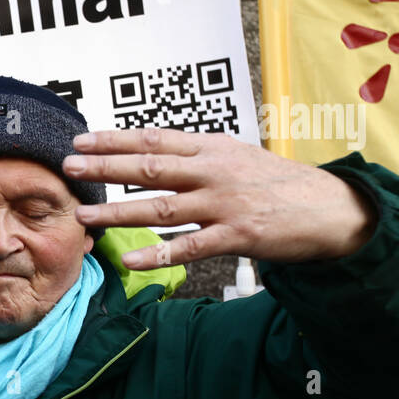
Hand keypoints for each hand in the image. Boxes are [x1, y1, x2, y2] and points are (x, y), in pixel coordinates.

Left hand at [62, 127, 376, 268]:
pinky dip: (157, 254)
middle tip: (68, 167)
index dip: (115, 139)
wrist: (330, 209)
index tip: (81, 140)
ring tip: (85, 214)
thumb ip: (195, 156)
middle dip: (105, 167)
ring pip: (161, 207)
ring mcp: (224, 204)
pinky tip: (130, 259)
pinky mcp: (237, 235)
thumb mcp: (236, 156)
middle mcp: (214, 171)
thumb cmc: (277, 183)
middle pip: (149, 167)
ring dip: (118, 211)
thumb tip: (152, 152)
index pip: (154, 138)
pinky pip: (188, 246)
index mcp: (212, 148)